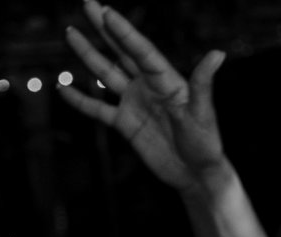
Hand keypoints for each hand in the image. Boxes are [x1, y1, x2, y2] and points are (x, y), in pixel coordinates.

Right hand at [59, 1, 230, 196]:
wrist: (196, 175)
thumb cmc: (206, 145)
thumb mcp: (203, 114)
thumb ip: (202, 84)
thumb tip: (218, 54)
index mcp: (167, 80)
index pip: (141, 51)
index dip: (123, 32)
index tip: (106, 12)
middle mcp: (149, 86)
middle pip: (122, 52)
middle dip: (105, 28)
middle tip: (88, 4)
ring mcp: (135, 103)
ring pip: (106, 73)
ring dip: (88, 54)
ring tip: (71, 34)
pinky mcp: (125, 124)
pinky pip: (98, 109)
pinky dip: (80, 100)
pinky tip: (63, 88)